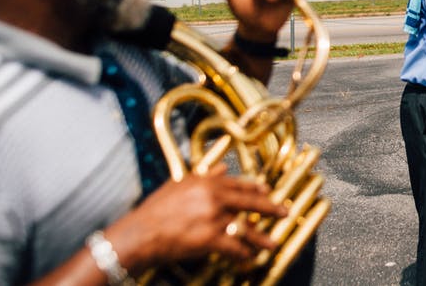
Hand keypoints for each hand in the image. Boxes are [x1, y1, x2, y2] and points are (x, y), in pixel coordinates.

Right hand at [104, 164, 286, 270]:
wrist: (141, 233)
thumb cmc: (155, 211)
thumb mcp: (178, 185)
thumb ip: (203, 176)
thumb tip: (221, 167)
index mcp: (206, 182)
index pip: (237, 183)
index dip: (255, 189)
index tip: (267, 192)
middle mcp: (213, 197)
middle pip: (249, 202)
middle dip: (270, 208)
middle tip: (284, 212)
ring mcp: (214, 218)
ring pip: (245, 228)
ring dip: (261, 238)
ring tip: (272, 243)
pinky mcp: (210, 238)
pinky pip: (233, 248)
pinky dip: (243, 254)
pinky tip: (249, 258)